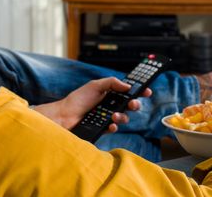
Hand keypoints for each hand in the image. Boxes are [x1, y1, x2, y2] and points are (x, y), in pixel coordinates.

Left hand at [34, 77, 151, 131]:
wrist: (64, 115)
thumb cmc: (78, 99)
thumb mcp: (95, 85)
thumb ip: (111, 82)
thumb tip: (128, 85)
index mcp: (110, 94)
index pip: (128, 92)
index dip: (138, 91)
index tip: (147, 91)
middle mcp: (110, 105)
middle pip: (129, 105)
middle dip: (135, 104)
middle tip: (133, 104)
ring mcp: (107, 117)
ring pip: (124, 118)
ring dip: (123, 117)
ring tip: (114, 115)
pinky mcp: (103, 128)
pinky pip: (114, 128)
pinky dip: (114, 126)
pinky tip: (110, 124)